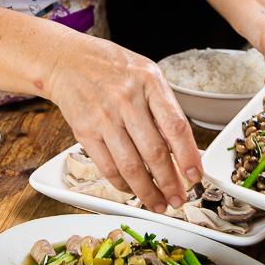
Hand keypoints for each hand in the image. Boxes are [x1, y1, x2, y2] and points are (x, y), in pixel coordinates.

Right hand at [47, 36, 201, 212]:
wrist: (68, 61)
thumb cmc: (112, 68)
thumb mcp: (146, 75)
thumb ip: (165, 108)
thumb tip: (184, 149)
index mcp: (149, 82)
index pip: (175, 126)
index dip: (188, 156)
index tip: (196, 177)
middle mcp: (127, 99)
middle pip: (154, 152)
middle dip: (170, 183)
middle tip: (179, 200)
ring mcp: (104, 117)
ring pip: (130, 166)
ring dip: (147, 191)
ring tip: (158, 203)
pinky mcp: (84, 132)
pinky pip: (107, 167)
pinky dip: (122, 184)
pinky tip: (132, 190)